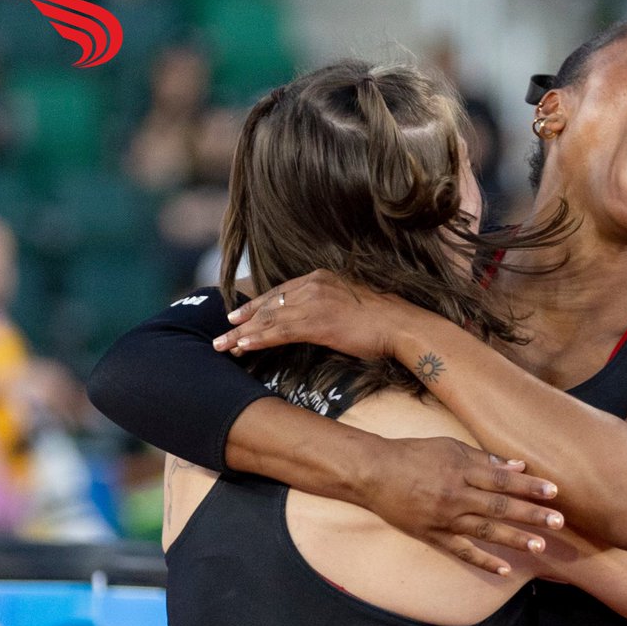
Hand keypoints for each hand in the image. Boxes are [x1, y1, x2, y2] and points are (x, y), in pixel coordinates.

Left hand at [213, 271, 399, 359]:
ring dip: (243, 334)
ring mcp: (315, 302)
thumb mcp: (353, 306)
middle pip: (270, 304)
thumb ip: (331, 307)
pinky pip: (281, 332)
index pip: (281, 293)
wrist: (404, 326)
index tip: (240, 316)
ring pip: (269, 319)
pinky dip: (259, 340)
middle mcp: (315, 285)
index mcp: (322, 278)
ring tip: (223, 346)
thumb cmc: (385, 322)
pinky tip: (243, 347)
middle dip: (244, 319)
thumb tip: (321, 322)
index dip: (258, 306)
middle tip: (222, 332)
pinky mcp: (318, 322)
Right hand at [369, 435, 563, 575]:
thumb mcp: (449, 447)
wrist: (373, 473)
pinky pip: (462, 551)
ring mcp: (445, 518)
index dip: (528, 486)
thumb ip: (484, 459)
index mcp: (461, 470)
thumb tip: (517, 467)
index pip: (502, 479)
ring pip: (485, 531)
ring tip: (539, 547)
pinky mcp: (434, 535)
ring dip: (514, 540)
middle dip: (531, 514)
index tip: (553, 491)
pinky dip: (483, 561)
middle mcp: (456, 495)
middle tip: (558, 522)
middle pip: (499, 506)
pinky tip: (504, 569)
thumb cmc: (413, 454)